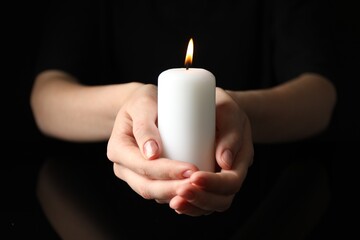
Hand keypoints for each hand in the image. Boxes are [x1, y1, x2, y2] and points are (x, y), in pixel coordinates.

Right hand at [107, 84, 197, 201]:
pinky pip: (160, 192)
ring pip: (154, 193)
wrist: (141, 106)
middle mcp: (122, 166)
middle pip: (147, 187)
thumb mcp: (142, 104)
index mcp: (118, 149)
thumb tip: (151, 154)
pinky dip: (175, 194)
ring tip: (200, 188)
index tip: (191, 169)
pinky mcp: (146, 178)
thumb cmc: (143, 101)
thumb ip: (144, 126)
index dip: (167, 171)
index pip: (142, 167)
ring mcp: (133, 175)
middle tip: (199, 183)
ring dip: (176, 194)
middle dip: (174, 188)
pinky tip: (194, 191)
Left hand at [169, 87, 253, 215]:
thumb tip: (224, 161)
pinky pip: (198, 202)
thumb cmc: (222, 108)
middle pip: (221, 200)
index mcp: (240, 159)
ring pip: (209, 205)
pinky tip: (172, 200)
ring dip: (192, 206)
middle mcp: (230, 175)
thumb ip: (230, 133)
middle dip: (201, 199)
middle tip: (180, 191)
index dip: (214, 183)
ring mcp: (217, 182)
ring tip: (173, 201)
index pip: (232, 182)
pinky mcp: (204, 183)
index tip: (194, 176)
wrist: (216, 110)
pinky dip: (187, 206)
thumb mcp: (229, 111)